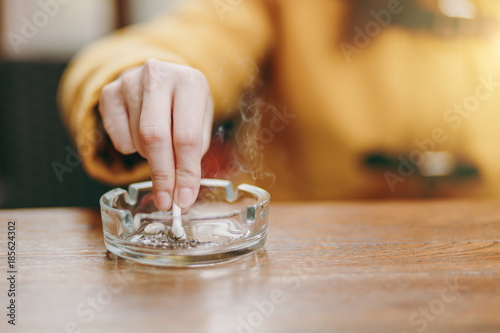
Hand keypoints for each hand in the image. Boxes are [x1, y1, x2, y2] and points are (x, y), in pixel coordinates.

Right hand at [99, 59, 213, 209]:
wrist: (162, 79)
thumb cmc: (185, 107)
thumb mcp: (200, 122)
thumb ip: (192, 154)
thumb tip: (180, 192)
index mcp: (191, 81)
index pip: (187, 136)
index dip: (185, 172)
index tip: (184, 198)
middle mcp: (158, 75)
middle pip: (154, 137)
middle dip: (161, 174)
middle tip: (165, 200)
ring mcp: (129, 80)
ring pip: (136, 139)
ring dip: (150, 156)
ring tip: (161, 145)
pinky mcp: (109, 92)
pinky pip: (118, 138)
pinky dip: (131, 147)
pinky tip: (141, 133)